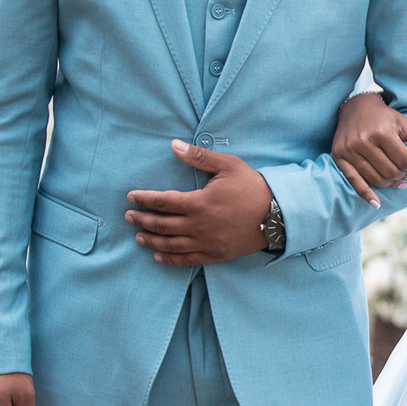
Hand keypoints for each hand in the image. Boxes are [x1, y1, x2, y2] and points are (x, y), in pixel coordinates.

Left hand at [126, 140, 272, 265]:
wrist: (277, 215)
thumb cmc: (252, 187)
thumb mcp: (227, 165)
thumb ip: (198, 157)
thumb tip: (173, 145)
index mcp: (198, 203)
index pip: (162, 202)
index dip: (144, 199)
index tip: (131, 197)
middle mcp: (198, 226)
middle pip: (161, 225)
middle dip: (141, 220)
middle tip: (128, 217)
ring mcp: (206, 243)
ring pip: (170, 245)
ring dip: (151, 241)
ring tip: (138, 237)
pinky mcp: (215, 254)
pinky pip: (187, 260)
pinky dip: (170, 259)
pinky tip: (158, 256)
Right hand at [332, 93, 406, 207]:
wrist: (355, 107)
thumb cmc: (384, 118)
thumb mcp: (405, 124)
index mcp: (381, 131)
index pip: (403, 161)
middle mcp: (363, 141)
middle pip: (389, 172)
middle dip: (401, 175)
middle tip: (405, 173)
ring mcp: (349, 150)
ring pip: (375, 179)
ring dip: (389, 184)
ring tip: (397, 180)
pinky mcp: (339, 156)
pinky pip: (354, 181)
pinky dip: (366, 194)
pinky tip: (377, 203)